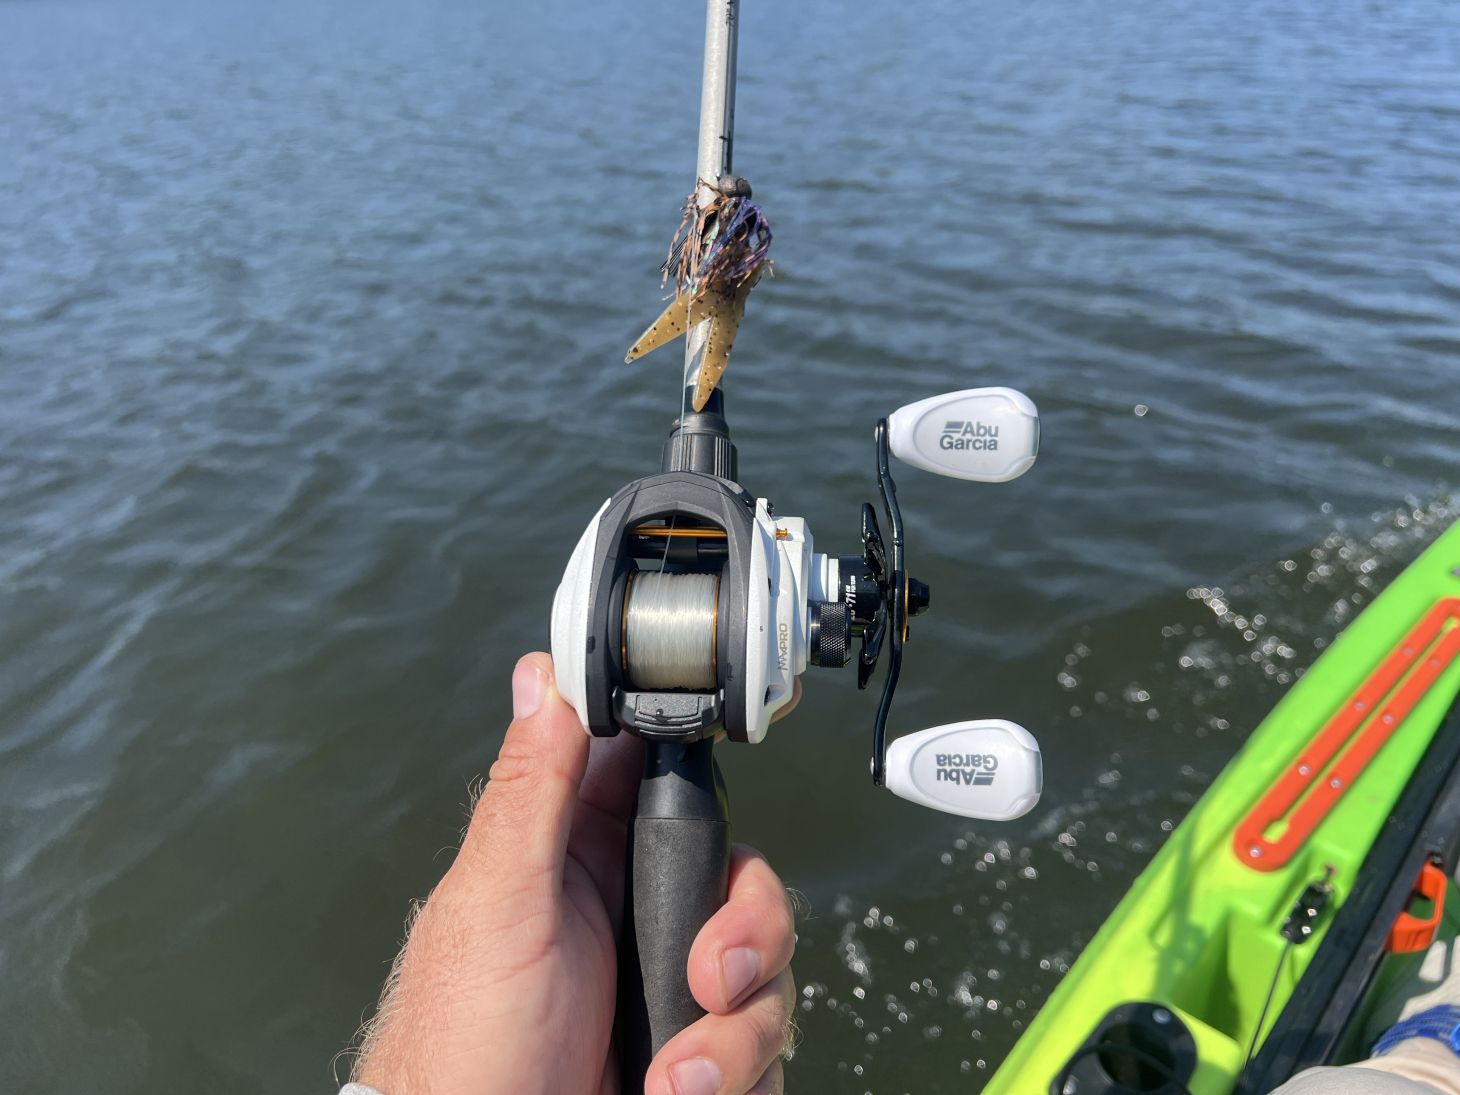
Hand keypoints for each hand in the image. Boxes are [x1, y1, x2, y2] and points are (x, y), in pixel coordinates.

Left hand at [351, 652, 798, 1094]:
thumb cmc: (459, 1050)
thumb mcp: (496, 908)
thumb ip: (530, 792)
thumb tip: (544, 676)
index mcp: (579, 855)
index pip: (663, 780)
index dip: (707, 778)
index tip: (732, 798)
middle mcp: (633, 912)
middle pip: (742, 878)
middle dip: (748, 931)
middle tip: (708, 976)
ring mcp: (667, 987)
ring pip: (765, 968)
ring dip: (737, 1030)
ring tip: (678, 1078)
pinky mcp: (699, 1054)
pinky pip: (764, 1046)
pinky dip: (735, 1077)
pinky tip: (678, 1094)